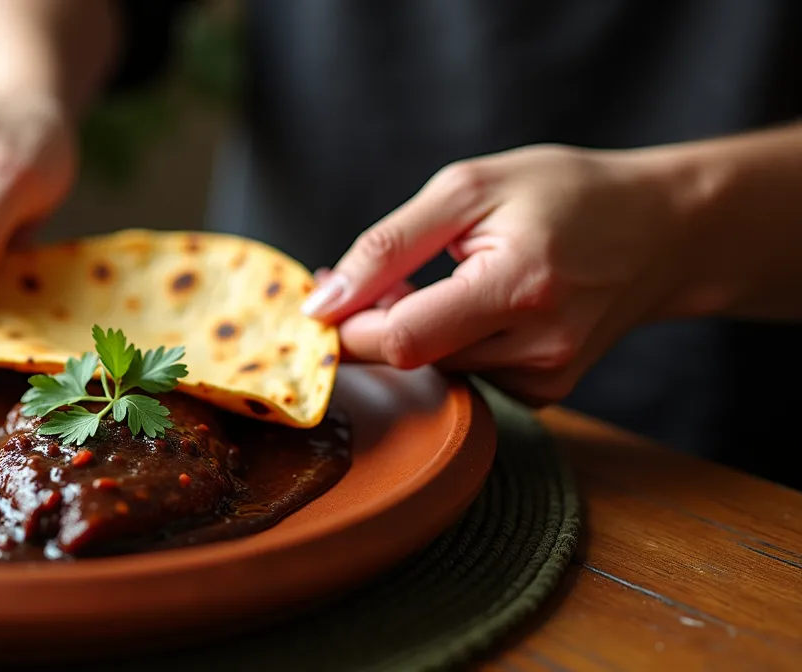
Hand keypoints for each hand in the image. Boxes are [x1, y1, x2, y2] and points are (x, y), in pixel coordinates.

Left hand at [302, 144, 689, 405]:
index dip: (348, 327)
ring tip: (443, 277)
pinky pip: (466, 376)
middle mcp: (537, 347)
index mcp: (518, 288)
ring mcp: (545, 379)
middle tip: (377, 273)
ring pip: (434, 368)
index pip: (402, 339)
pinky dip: (450, 343)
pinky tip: (474, 306)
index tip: (323, 299)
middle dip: (374, 321)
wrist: (663, 231)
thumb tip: (322, 303)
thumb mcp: (469, 189)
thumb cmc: (567, 195)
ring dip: (413, 329)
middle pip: (412, 358)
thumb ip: (387, 247)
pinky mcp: (546, 393)